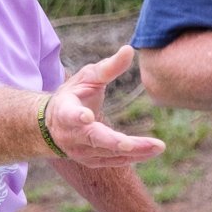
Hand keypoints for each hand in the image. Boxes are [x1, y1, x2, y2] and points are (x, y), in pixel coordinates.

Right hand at [46, 45, 165, 166]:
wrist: (53, 126)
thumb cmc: (74, 95)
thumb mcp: (87, 77)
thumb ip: (108, 67)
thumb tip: (129, 49)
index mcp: (65, 111)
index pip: (70, 114)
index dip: (77, 116)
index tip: (87, 117)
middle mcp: (72, 135)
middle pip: (94, 139)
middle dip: (113, 142)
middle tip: (130, 143)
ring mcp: (81, 152)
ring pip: (109, 153)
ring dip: (134, 151)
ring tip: (158, 146)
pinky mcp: (93, 161)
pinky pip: (115, 161)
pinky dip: (134, 157)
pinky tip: (152, 151)